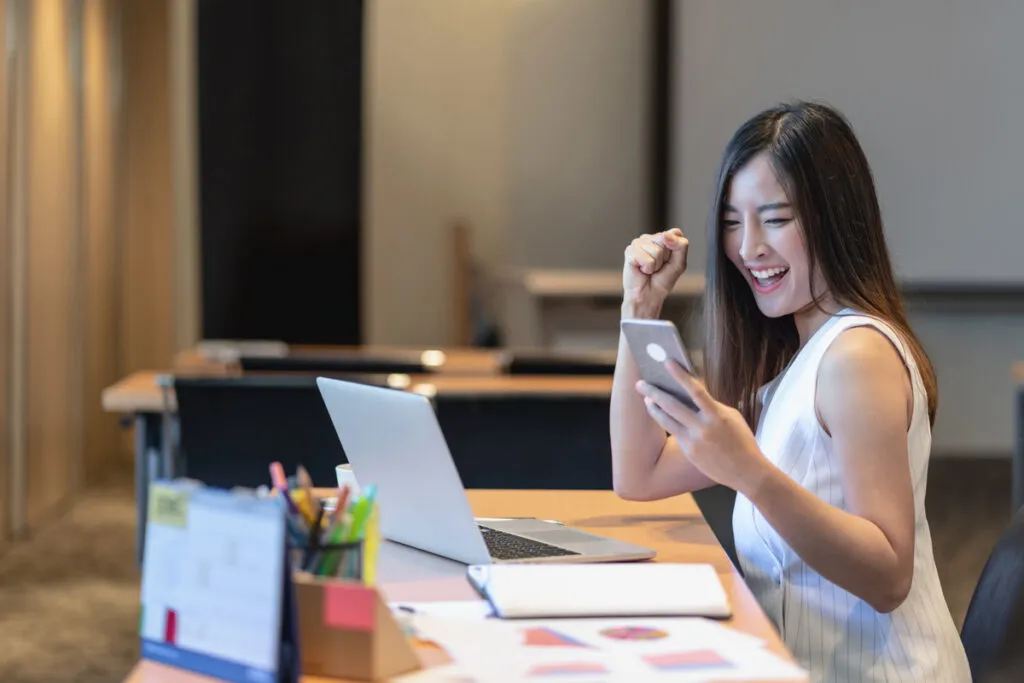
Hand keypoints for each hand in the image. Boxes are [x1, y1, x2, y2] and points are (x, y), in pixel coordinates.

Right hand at [622, 229, 688, 315]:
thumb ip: (680, 246)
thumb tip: (667, 235)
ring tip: (650, 270)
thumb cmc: (662, 281)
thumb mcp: (679, 263)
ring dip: (656, 265)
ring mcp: (638, 244)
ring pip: (656, 250)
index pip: (675, 233)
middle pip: (665, 239)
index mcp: (662, 239)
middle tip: (658, 267)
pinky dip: (647, 268)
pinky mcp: (630, 251)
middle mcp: (649, 238)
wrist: (648, 295)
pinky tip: (642, 270)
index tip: (669, 260)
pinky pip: (646, 259)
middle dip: (665, 258)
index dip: (676, 249)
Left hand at [635, 362, 772, 494]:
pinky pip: (674, 432)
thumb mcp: (731, 417)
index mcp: (717, 415)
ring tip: (645, 399)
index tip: (667, 362)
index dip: (680, 375)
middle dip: (654, 393)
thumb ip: (711, 406)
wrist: (746, 471)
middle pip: (672, 405)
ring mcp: (694, 441)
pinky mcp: (689, 452)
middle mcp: (703, 427)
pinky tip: (658, 414)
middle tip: (640, 383)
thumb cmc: (741, 440)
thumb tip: (691, 395)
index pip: (696, 390)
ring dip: (653, 408)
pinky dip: (665, 421)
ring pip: (667, 421)